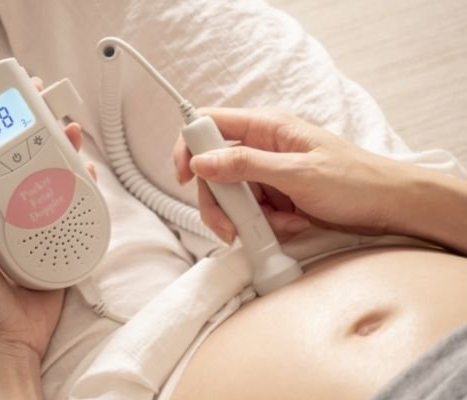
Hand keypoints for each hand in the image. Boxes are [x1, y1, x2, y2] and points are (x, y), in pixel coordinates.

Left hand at [0, 78, 95, 398]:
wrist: (8, 337)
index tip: (2, 105)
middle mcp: (3, 211)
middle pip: (21, 162)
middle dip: (35, 132)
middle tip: (45, 105)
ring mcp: (33, 223)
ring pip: (50, 178)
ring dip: (61, 152)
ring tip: (69, 130)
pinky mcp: (57, 237)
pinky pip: (71, 205)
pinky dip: (80, 185)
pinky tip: (85, 169)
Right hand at [173, 108, 422, 242]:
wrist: (388, 206)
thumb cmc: (354, 180)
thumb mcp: (298, 172)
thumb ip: (247, 165)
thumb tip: (202, 161)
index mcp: (267, 127)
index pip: (211, 124)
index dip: (190, 146)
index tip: (183, 176)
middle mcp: (262, 148)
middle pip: (214, 170)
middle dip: (218, 202)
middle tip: (228, 228)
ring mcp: (268, 174)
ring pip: (231, 196)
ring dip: (245, 219)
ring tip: (278, 226)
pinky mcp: (275, 197)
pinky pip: (252, 212)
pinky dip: (265, 225)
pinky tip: (290, 226)